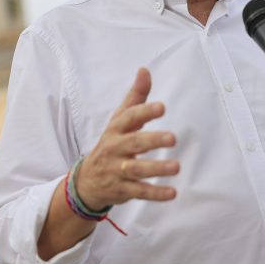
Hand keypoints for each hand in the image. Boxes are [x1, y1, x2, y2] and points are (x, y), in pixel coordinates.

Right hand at [76, 68, 178, 210]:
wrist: (87, 180)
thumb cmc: (112, 142)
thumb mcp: (120, 119)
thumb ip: (136, 96)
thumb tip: (145, 70)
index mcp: (116, 129)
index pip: (129, 118)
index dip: (145, 112)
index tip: (162, 107)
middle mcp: (115, 149)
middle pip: (133, 144)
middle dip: (152, 140)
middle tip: (173, 138)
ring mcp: (117, 170)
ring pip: (136, 170)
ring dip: (156, 169)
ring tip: (176, 167)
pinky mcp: (122, 190)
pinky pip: (139, 192)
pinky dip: (155, 193)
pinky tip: (172, 192)